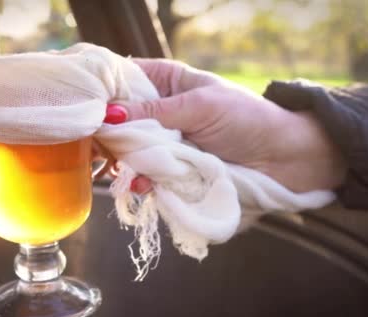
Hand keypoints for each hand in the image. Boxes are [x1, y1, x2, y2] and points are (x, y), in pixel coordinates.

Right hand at [112, 59, 346, 193]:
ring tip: (121, 169)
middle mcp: (158, 113)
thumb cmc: (247, 119)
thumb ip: (154, 111)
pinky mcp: (171, 174)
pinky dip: (140, 182)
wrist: (284, 160)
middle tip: (95, 147)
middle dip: (106, 134)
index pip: (121, 80)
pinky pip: (145, 177)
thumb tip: (109, 115)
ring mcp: (163, 145)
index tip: (83, 107)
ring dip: (122, 161)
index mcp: (165, 83)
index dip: (100, 92)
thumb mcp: (200, 106)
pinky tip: (142, 185)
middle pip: (117, 121)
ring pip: (126, 152)